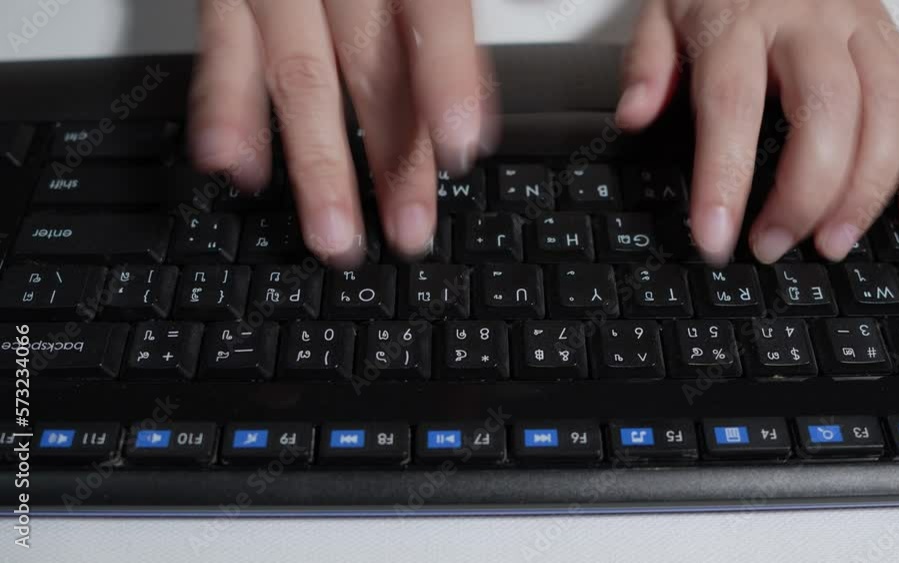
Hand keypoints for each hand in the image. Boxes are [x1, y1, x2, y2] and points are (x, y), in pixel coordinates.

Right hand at [188, 0, 492, 264]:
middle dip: (390, 155)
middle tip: (408, 230)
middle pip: (368, 62)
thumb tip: (542, 7)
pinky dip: (226, 109)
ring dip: (312, 161)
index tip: (462, 146)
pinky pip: (218, 46)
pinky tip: (238, 166)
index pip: (430, 8)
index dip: (447, 77)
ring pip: (295, 72)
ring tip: (332, 234)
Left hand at [617, 0, 898, 263]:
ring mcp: (862, 33)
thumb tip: (634, 115)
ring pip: (886, 112)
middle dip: (805, 193)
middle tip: (774, 245)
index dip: (725, 178)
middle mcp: (810, 23)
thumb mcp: (664, 8)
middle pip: (825, 111)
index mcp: (740, 19)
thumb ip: (648, 62)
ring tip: (832, 244)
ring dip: (865, 191)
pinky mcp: (896, 46)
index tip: (714, 236)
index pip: (732, 104)